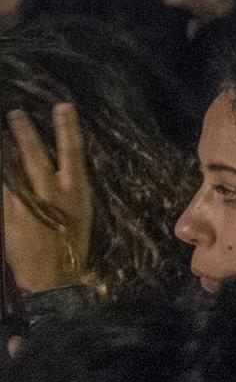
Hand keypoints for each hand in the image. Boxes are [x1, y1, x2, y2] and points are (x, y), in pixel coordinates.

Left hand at [4, 104, 91, 293]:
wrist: (53, 275)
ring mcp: (26, 204)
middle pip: (34, 155)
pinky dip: (1, 176)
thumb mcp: (81, 209)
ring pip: (12, 169)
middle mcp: (50, 194)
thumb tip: (56, 164)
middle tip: (14, 113)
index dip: (67, 127)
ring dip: (5, 150)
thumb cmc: (72, 241)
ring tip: (0, 135)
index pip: (72, 150)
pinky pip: (3, 189)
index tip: (62, 106)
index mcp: (75, 191)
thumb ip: (68, 186)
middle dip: (24, 132)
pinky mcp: (7, 216)